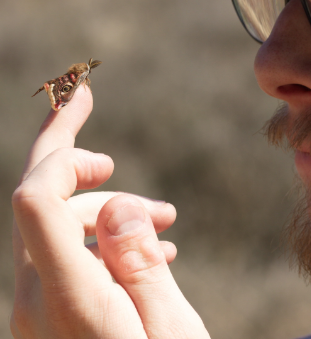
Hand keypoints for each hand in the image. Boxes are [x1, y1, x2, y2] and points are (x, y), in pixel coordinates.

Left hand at [11, 85, 209, 338]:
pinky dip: (104, 235)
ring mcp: (40, 309)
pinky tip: (149, 247)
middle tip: (97, 124)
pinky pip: (68, 255)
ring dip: (108, 207)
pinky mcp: (52, 314)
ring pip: (59, 227)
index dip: (58, 146)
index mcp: (70, 301)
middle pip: (34, 201)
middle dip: (67, 152)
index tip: (87, 101)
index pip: (35, 202)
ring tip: (166, 218)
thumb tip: (113, 203)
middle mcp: (40, 300)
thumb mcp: (169, 331)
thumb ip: (139, 263)